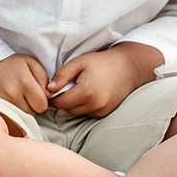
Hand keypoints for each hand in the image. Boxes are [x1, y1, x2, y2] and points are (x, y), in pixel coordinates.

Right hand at [0, 53, 49, 113]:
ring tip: (10, 97)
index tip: (30, 92)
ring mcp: (2, 104)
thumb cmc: (5, 67)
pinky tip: (5, 105)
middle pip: (34, 113)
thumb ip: (43, 75)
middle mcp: (12, 93)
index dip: (39, 99)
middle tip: (19, 93)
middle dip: (30, 105)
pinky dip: (12, 115)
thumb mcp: (26, 62)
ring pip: (24, 118)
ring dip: (20, 110)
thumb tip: (48, 95)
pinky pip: (13, 122)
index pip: (43, 104)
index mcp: (23, 80)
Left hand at [47, 42, 162, 116]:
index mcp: (86, 93)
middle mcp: (95, 106)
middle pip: (67, 109)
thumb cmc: (101, 63)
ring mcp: (102, 111)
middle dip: (64, 99)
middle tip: (69, 84)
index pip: (59, 103)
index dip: (53, 96)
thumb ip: (62, 75)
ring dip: (74, 103)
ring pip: (77, 112)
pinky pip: (88, 113)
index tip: (53, 87)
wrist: (128, 68)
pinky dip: (85, 106)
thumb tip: (49, 88)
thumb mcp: (79, 62)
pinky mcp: (106, 114)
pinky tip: (90, 93)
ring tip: (81, 87)